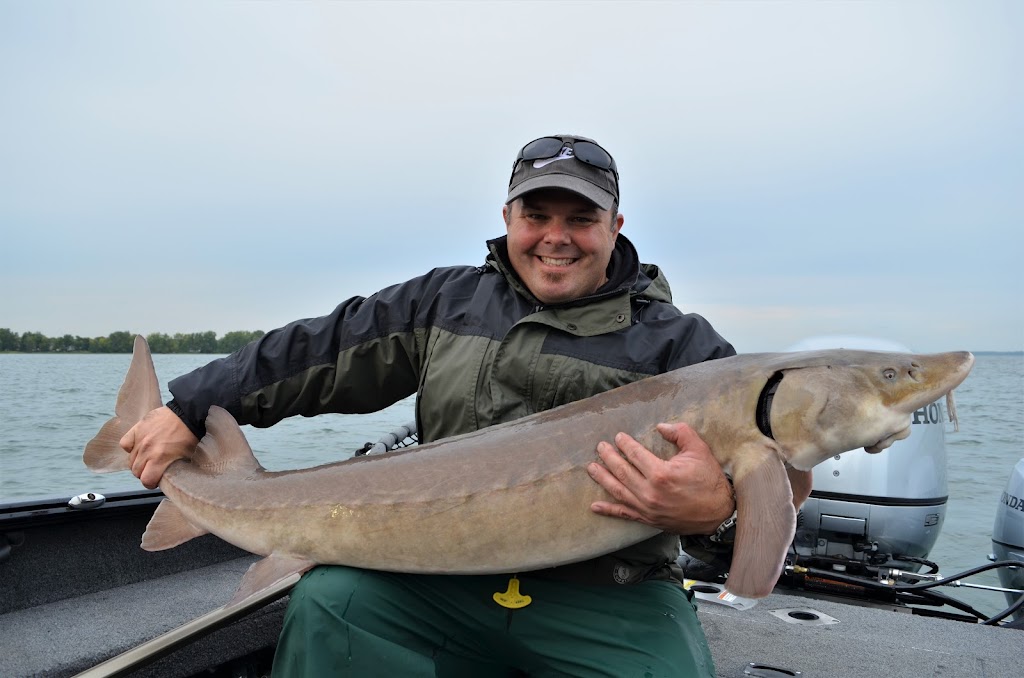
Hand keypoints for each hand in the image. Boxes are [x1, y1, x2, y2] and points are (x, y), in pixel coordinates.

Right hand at [120, 406, 198, 488]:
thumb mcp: (185, 457)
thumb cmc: (190, 436)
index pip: (146, 480)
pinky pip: (125, 444)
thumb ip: (172, 469)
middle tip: (153, 469)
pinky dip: (130, 447)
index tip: (155, 481)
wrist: (188, 414)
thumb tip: (166, 477)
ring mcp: (140, 439)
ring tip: (148, 458)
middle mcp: (147, 450)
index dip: (151, 483)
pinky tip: (139, 447)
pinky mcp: (137, 429)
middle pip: (136, 471)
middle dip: (145, 473)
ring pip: (131, 460)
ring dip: (138, 462)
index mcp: (160, 459)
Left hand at [587, 422, 734, 534]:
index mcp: (661, 473)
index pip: (635, 454)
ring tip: (592, 468)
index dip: (625, 444)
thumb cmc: (709, 480)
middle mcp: (650, 492)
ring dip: (603, 478)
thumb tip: (660, 426)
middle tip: (600, 447)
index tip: (618, 437)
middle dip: (608, 457)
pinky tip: (595, 506)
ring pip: (618, 491)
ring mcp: (647, 508)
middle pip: (622, 471)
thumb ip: (680, 432)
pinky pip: (624, 514)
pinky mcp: (648, 520)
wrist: (718, 513)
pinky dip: (608, 510)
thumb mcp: (699, 450)